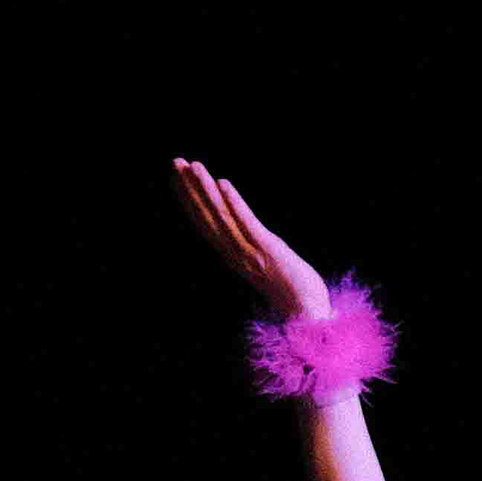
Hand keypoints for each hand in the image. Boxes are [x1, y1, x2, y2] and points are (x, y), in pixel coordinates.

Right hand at [171, 161, 331, 322]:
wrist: (306, 317)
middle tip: (175, 162)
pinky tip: (223, 183)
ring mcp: (250, 252)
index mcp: (233, 257)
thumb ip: (251, 252)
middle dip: (190, 189)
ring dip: (206, 190)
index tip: (176, 178)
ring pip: (222, 217)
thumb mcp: (265, 267)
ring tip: (194, 166)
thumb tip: (243, 238)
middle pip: (207, 217)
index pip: (205, 224)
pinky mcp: (268, 250)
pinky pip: (247, 224)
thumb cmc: (291, 295)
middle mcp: (236, 254)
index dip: (189, 201)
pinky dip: (233, 203)